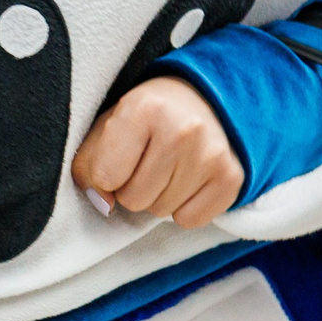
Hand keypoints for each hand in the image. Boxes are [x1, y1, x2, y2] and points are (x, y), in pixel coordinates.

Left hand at [72, 78, 243, 229]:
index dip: (105, 174)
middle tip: (147, 162)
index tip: (121, 156)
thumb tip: (105, 204)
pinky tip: (189, 180)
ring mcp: (212, 155)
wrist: (203, 100)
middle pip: (135, 200)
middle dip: (134, 188)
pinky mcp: (232, 177)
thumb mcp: (108, 126)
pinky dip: (184, 208)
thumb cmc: (148, 118)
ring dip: (159, 197)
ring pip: (161, 212)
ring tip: (169, 168)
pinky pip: (190, 220)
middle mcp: (183, 130)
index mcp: (144, 108)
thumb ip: (90, 165)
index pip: (105, 177)